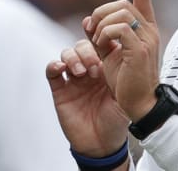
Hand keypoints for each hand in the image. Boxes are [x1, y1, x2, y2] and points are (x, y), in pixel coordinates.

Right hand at [46, 39, 128, 155]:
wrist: (103, 142)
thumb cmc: (117, 117)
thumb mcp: (124, 91)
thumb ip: (122, 70)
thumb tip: (126, 46)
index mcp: (106, 67)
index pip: (101, 44)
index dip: (100, 36)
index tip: (103, 35)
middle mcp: (89, 69)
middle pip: (83, 46)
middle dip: (88, 52)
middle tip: (96, 67)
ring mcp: (74, 79)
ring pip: (67, 54)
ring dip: (73, 58)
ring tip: (82, 72)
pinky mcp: (60, 90)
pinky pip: (52, 71)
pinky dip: (54, 65)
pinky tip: (62, 68)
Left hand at [88, 0, 161, 121]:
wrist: (140, 103)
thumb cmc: (127, 81)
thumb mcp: (112, 54)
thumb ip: (104, 36)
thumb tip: (87, 21)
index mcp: (146, 29)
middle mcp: (150, 30)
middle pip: (124, 3)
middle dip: (102, 11)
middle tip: (90, 29)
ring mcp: (147, 39)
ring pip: (121, 13)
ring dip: (102, 24)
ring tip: (97, 42)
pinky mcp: (139, 49)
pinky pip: (118, 29)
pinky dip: (104, 34)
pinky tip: (101, 47)